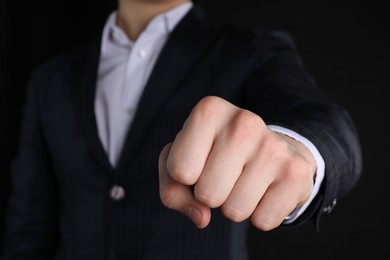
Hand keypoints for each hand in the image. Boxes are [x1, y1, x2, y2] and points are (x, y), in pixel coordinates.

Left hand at [158, 96, 316, 229]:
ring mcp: (273, 146)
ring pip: (234, 211)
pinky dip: (259, 215)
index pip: (180, 170)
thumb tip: (201, 216)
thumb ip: (172, 189)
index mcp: (209, 111)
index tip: (200, 163)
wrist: (271, 150)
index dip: (185, 178)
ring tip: (245, 181)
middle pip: (207, 194)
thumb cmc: (216, 156)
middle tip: (225, 176)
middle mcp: (243, 121)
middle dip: (211, 195)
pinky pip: (263, 221)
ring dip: (234, 206)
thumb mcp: (182, 162)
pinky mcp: (296, 173)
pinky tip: (265, 190)